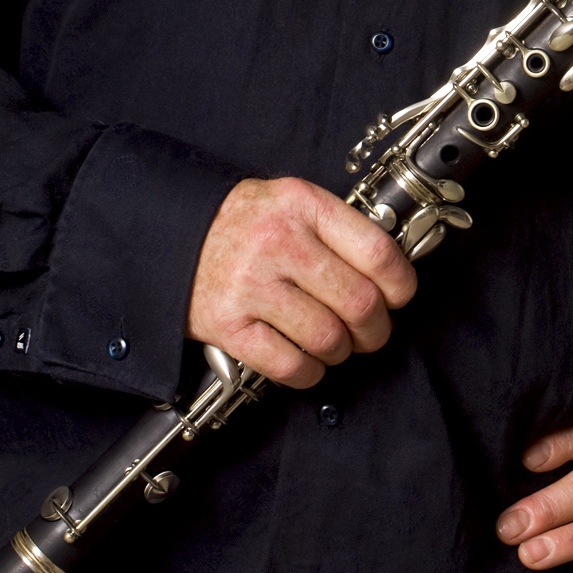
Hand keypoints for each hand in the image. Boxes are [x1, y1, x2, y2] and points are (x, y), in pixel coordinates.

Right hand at [187, 176, 415, 388]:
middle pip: (359, 302)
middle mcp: (278, 242)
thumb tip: (390, 272)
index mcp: (302, 205)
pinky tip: (309, 362)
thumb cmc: (241, 220)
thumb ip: (337, 227)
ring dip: (343, 351)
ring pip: (328, 338)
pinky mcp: (227, 324)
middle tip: (371, 332)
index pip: (377, 252)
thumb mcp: (291, 200)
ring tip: (337, 344)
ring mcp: (251, 285)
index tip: (400, 296)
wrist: (171, 233)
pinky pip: (289, 365)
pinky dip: (309, 373)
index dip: (401, 284)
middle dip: (376, 329)